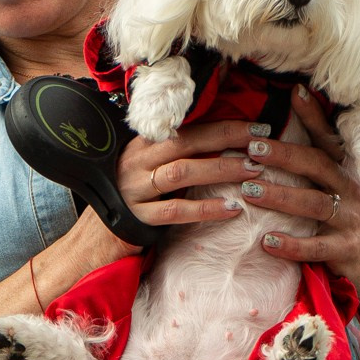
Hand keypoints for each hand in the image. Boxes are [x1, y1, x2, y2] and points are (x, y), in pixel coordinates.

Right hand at [116, 110, 263, 228]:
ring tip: (252, 171)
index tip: (256, 127)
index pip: (189, 128)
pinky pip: (176, 210)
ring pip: (182, 172)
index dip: (224, 126)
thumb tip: (224, 143)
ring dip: (220, 169)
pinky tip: (232, 208)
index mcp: (145, 144)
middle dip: (227, 138)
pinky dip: (206, 209)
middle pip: (187, 142)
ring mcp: (137, 189)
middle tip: (262, 142)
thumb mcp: (150, 168)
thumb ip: (178, 155)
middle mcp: (139, 161)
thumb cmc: (134, 197)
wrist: (97, 233)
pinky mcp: (139, 217)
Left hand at [221, 87, 359, 307]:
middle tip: (252, 148)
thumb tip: (281, 144)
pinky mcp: (347, 251)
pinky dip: (291, 245)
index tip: (293, 92)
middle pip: (318, 165)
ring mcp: (351, 220)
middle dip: (284, 154)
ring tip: (250, 191)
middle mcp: (350, 190)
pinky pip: (316, 247)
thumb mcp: (342, 193)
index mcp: (346, 173)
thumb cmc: (354, 226)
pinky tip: (267, 241)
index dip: (314, 116)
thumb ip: (317, 172)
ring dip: (281, 196)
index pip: (329, 139)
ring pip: (314, 203)